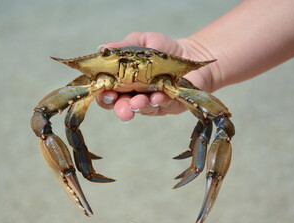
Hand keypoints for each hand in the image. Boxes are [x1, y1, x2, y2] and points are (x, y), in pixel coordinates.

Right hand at [95, 32, 212, 121]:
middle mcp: (135, 94)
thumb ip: (123, 47)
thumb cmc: (163, 50)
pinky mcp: (169, 104)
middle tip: (122, 109)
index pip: (107, 92)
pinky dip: (159, 101)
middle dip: (121, 109)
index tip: (105, 92)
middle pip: (122, 106)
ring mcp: (151, 101)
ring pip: (142, 108)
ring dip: (139, 106)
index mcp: (123, 82)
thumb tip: (102, 49)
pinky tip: (158, 97)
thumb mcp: (141, 42)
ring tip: (138, 102)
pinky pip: (162, 106)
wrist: (191, 54)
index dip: (103, 95)